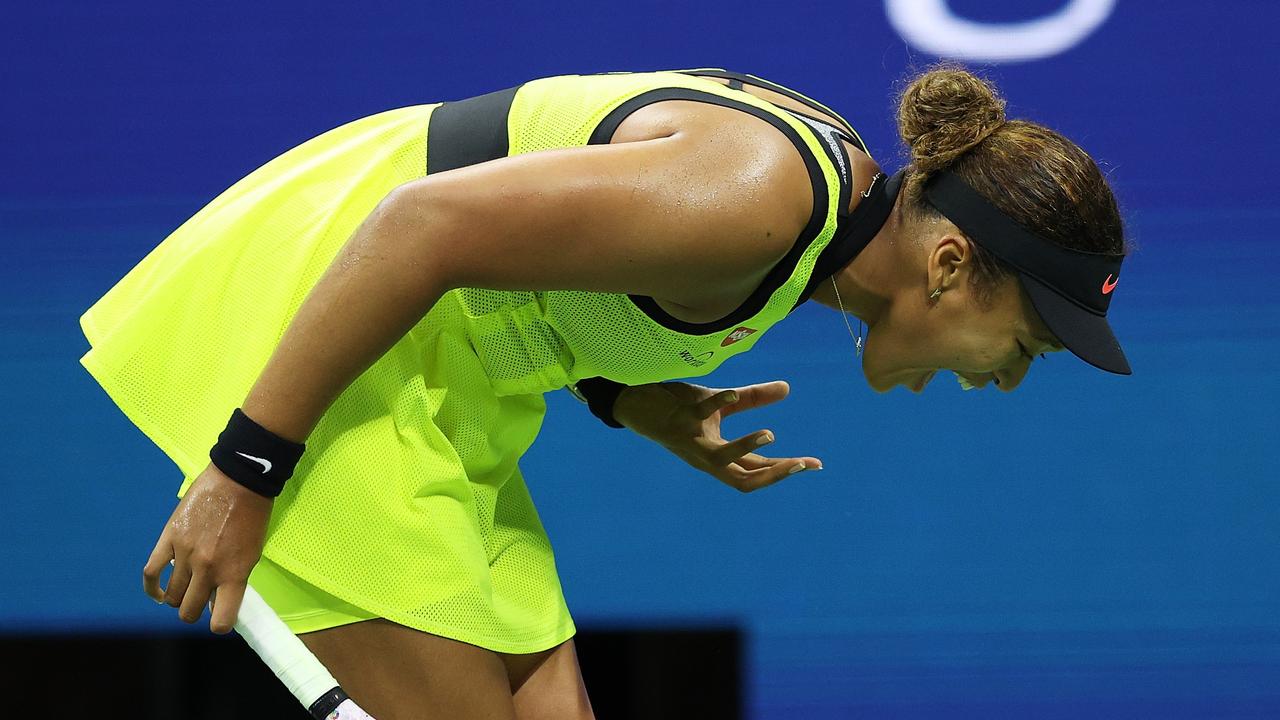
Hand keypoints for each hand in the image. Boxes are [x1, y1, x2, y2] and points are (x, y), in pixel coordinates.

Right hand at [142, 462, 271, 633]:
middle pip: (189, 611)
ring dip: (177, 598)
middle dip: (193, 612)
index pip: (222, 620)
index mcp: (234, 574)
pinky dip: (152, 587)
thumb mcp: (252, 553)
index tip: (221, 618)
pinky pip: (151, 572)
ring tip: (184, 591)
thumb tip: (216, 601)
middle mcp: (208, 569)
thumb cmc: (253, 515)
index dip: (220, 624)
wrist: (240, 480)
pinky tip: (158, 592)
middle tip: (199, 603)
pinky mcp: (169, 539)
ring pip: (172, 595)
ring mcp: (185, 555)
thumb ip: (233, 579)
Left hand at [612, 380, 822, 492]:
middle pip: (743, 481)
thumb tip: (787, 388)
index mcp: (720, 456)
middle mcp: (706, 456)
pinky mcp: (679, 420)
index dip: (787, 469)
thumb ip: (752, 398)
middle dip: (773, 475)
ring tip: (770, 435)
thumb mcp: (718, 403)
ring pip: (720, 458)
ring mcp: (692, 440)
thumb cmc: (678, 408)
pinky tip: (733, 393)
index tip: (815, 464)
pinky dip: (717, 404)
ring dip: (745, 449)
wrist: (635, 403)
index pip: (758, 470)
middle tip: (799, 464)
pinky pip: (700, 414)